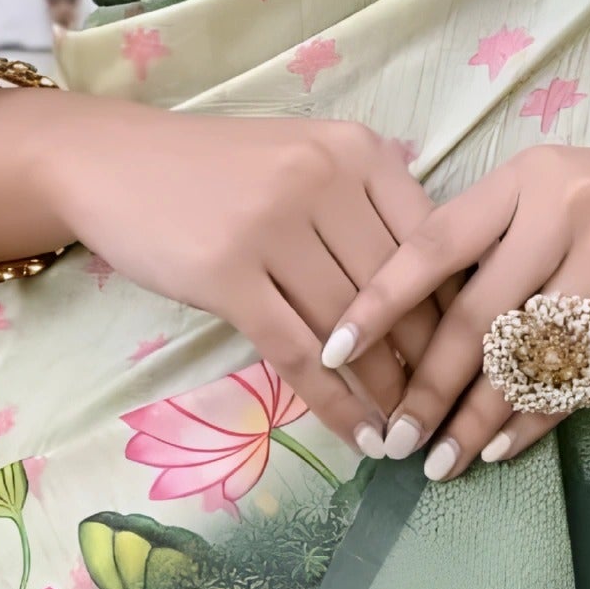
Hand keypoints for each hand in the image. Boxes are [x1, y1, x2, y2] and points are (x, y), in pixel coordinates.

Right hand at [0, 95, 438, 450]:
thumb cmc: (215, 169)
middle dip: (428, 361)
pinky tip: (359, 438)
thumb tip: (437, 287)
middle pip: (397, 289)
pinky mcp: (227, 274)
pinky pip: (297, 352)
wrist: (112, 162)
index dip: (457, 306)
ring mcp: (272, 225)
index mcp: (356, 150)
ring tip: (410, 437)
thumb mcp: (304, 159)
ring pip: (352, 327)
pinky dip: (334, 404)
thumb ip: (365, 206)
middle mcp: (322, 179)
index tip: (476, 358)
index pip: (430, 240)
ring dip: (386, 393)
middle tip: (450, 415)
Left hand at [318, 145, 589, 478]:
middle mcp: (566, 212)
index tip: (335, 350)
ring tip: (442, 461)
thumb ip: (484, 241)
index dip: (381, 301)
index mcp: (526, 179)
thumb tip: (400, 324)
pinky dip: (536, 419)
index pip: (436, 242)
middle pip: (479, 316)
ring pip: (528, 358)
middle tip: (397, 437)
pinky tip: (502, 447)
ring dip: (478, 419)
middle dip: (429, 386)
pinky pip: (580, 378)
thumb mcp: (544, 192)